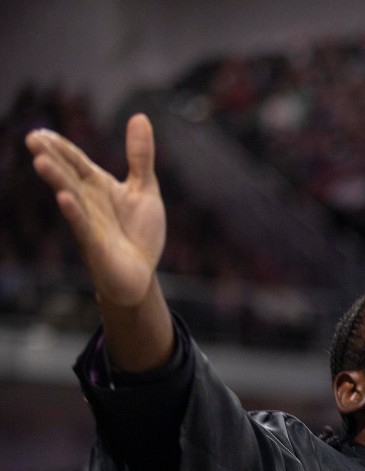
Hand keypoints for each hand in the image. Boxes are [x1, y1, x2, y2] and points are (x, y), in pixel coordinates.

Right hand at [26, 113, 165, 307]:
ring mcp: (89, 223)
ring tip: (41, 162)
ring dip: (57, 181)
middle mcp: (88, 202)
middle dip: (52, 159)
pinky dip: (74, 213)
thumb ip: (140, 156)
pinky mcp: (95, 245)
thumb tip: (140, 117)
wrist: (140, 274)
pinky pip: (82, 227)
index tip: (42, 132)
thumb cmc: (138, 232)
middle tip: (33, 139)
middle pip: (68, 176)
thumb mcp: (144, 188)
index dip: (62, 147)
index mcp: (98, 186)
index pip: (76, 162)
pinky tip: (64, 199)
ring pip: (71, 198)